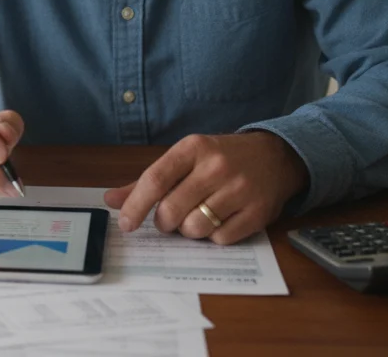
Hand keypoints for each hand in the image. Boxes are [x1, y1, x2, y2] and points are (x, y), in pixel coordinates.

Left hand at [104, 132, 307, 244]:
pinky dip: (214, 237)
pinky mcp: (259, 212)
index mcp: (193, 148)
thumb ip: (148, 180)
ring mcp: (240, 189)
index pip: (155, 179)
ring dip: (189, 231)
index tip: (126, 224)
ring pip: (195, 228)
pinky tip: (220, 221)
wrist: (276, 157)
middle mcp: (217, 166)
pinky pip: (221, 239)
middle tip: (169, 220)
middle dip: (164, 223)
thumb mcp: (186, 158)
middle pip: (172, 209)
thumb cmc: (221, 159)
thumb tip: (110, 200)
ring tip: (197, 217)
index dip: (136, 205)